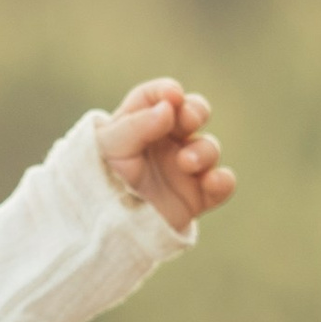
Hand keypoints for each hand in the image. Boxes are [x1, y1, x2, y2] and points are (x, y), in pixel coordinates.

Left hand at [97, 78, 233, 229]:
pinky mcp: (195, 197)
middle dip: (196, 111)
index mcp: (137, 125)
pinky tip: (211, 181)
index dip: (166, 91)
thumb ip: (136, 125)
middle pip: (191, 114)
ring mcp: (182, 169)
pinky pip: (221, 184)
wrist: (100, 230)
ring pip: (208, 148)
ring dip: (203, 151)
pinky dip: (222, 181)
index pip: (156, 97)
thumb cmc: (97, 181)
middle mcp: (163, 143)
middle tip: (189, 120)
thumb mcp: (109, 148)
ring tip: (185, 162)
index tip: (172, 96)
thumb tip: (168, 108)